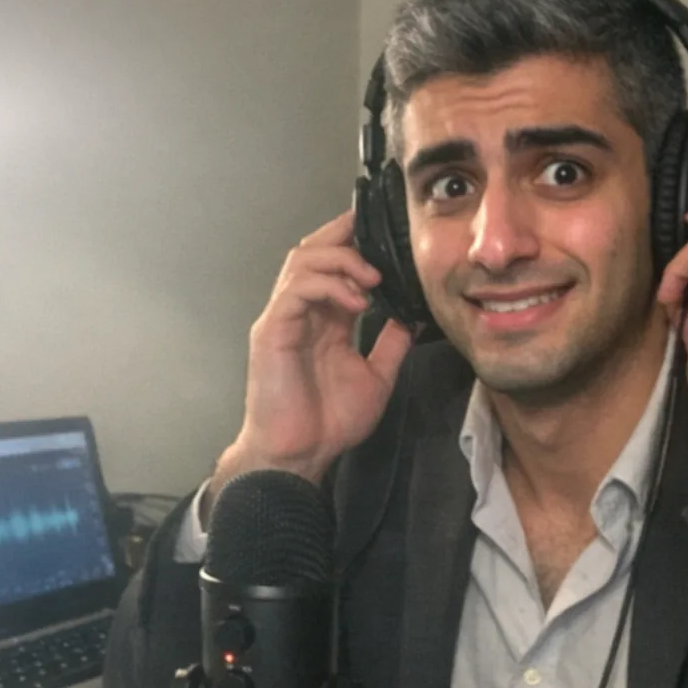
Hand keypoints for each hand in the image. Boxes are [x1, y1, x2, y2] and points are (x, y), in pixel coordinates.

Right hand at [208, 211, 413, 513]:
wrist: (299, 455)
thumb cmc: (330, 422)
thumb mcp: (376, 377)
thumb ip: (392, 344)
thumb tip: (415, 316)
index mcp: (324, 318)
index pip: (335, 264)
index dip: (356, 241)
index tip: (388, 232)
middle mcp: (301, 310)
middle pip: (313, 249)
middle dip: (346, 235)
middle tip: (380, 238)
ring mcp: (283, 317)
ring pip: (302, 261)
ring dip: (341, 260)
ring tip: (374, 277)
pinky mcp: (272, 330)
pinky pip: (296, 291)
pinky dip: (328, 287)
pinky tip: (358, 301)